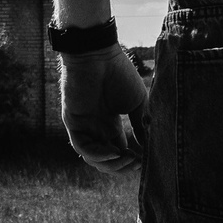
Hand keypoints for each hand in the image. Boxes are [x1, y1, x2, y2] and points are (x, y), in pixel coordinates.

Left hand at [60, 47, 147, 173]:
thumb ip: (141, 125)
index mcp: (110, 124)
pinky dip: (98, 155)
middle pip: (107, 159)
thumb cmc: (119, 73)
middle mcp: (96, 128)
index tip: (146, 161)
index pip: (119, 151)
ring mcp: (84, 126)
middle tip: (137, 163)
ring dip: (112, 164)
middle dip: (122, 166)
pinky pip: (82, 147)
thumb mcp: (138, 103)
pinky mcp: (73, 123)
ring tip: (128, 159)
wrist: (99, 55)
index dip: (131, 160)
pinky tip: (113, 153)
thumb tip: (149, 149)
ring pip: (94, 158)